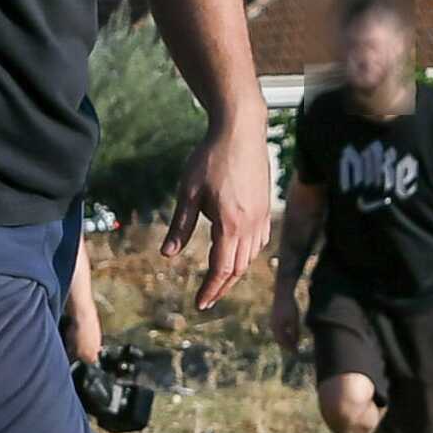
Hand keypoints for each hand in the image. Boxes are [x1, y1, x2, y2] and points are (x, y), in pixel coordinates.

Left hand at [164, 108, 270, 309]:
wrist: (240, 129)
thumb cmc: (211, 158)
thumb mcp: (188, 193)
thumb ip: (180, 227)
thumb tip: (167, 255)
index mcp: (231, 225)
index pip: (222, 269)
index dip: (210, 290)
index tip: (199, 304)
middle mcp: (251, 224)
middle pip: (238, 269)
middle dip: (222, 288)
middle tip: (207, 300)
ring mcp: (262, 215)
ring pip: (251, 256)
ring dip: (235, 273)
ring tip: (219, 282)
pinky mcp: (266, 206)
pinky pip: (260, 240)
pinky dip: (248, 255)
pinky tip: (238, 255)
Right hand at [270, 287, 302, 353]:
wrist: (282, 293)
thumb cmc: (289, 306)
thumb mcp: (294, 320)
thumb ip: (295, 332)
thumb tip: (296, 342)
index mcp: (277, 328)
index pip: (284, 342)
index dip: (290, 348)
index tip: (297, 353)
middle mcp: (273, 327)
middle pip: (280, 341)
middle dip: (287, 346)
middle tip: (295, 351)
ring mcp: (272, 323)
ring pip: (279, 336)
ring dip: (285, 341)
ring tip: (293, 344)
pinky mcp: (274, 319)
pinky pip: (278, 331)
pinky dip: (284, 334)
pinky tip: (289, 334)